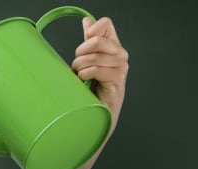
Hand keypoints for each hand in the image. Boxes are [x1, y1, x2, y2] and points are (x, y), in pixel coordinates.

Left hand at [71, 16, 129, 168]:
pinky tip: (84, 83)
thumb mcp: (87, 63)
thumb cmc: (90, 91)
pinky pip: (98, 70)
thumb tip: (86, 21)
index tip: (83, 44)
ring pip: (95, 56)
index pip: (106, 23)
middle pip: (98, 39)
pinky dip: (86, 75)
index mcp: (113, 47)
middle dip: (81, 51)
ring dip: (80, 66)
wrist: (95, 117)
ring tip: (78, 76)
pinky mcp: (117, 83)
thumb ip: (89, 43)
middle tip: (76, 65)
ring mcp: (121, 69)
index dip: (91, 29)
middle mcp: (120, 56)